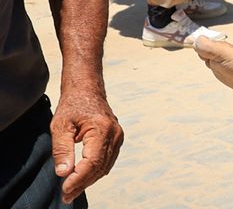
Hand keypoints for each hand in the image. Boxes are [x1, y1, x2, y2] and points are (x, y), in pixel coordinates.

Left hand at [49, 89, 123, 203]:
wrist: (87, 90)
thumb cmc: (73, 105)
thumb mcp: (60, 125)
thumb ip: (62, 149)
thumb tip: (63, 173)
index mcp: (102, 129)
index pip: (92, 162)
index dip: (78, 179)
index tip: (64, 189)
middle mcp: (114, 134)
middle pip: (100, 168)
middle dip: (82, 184)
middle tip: (66, 196)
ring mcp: (117, 137)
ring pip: (105, 167)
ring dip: (88, 180)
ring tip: (71, 190)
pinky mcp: (116, 139)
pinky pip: (107, 161)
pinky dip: (95, 172)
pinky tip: (82, 177)